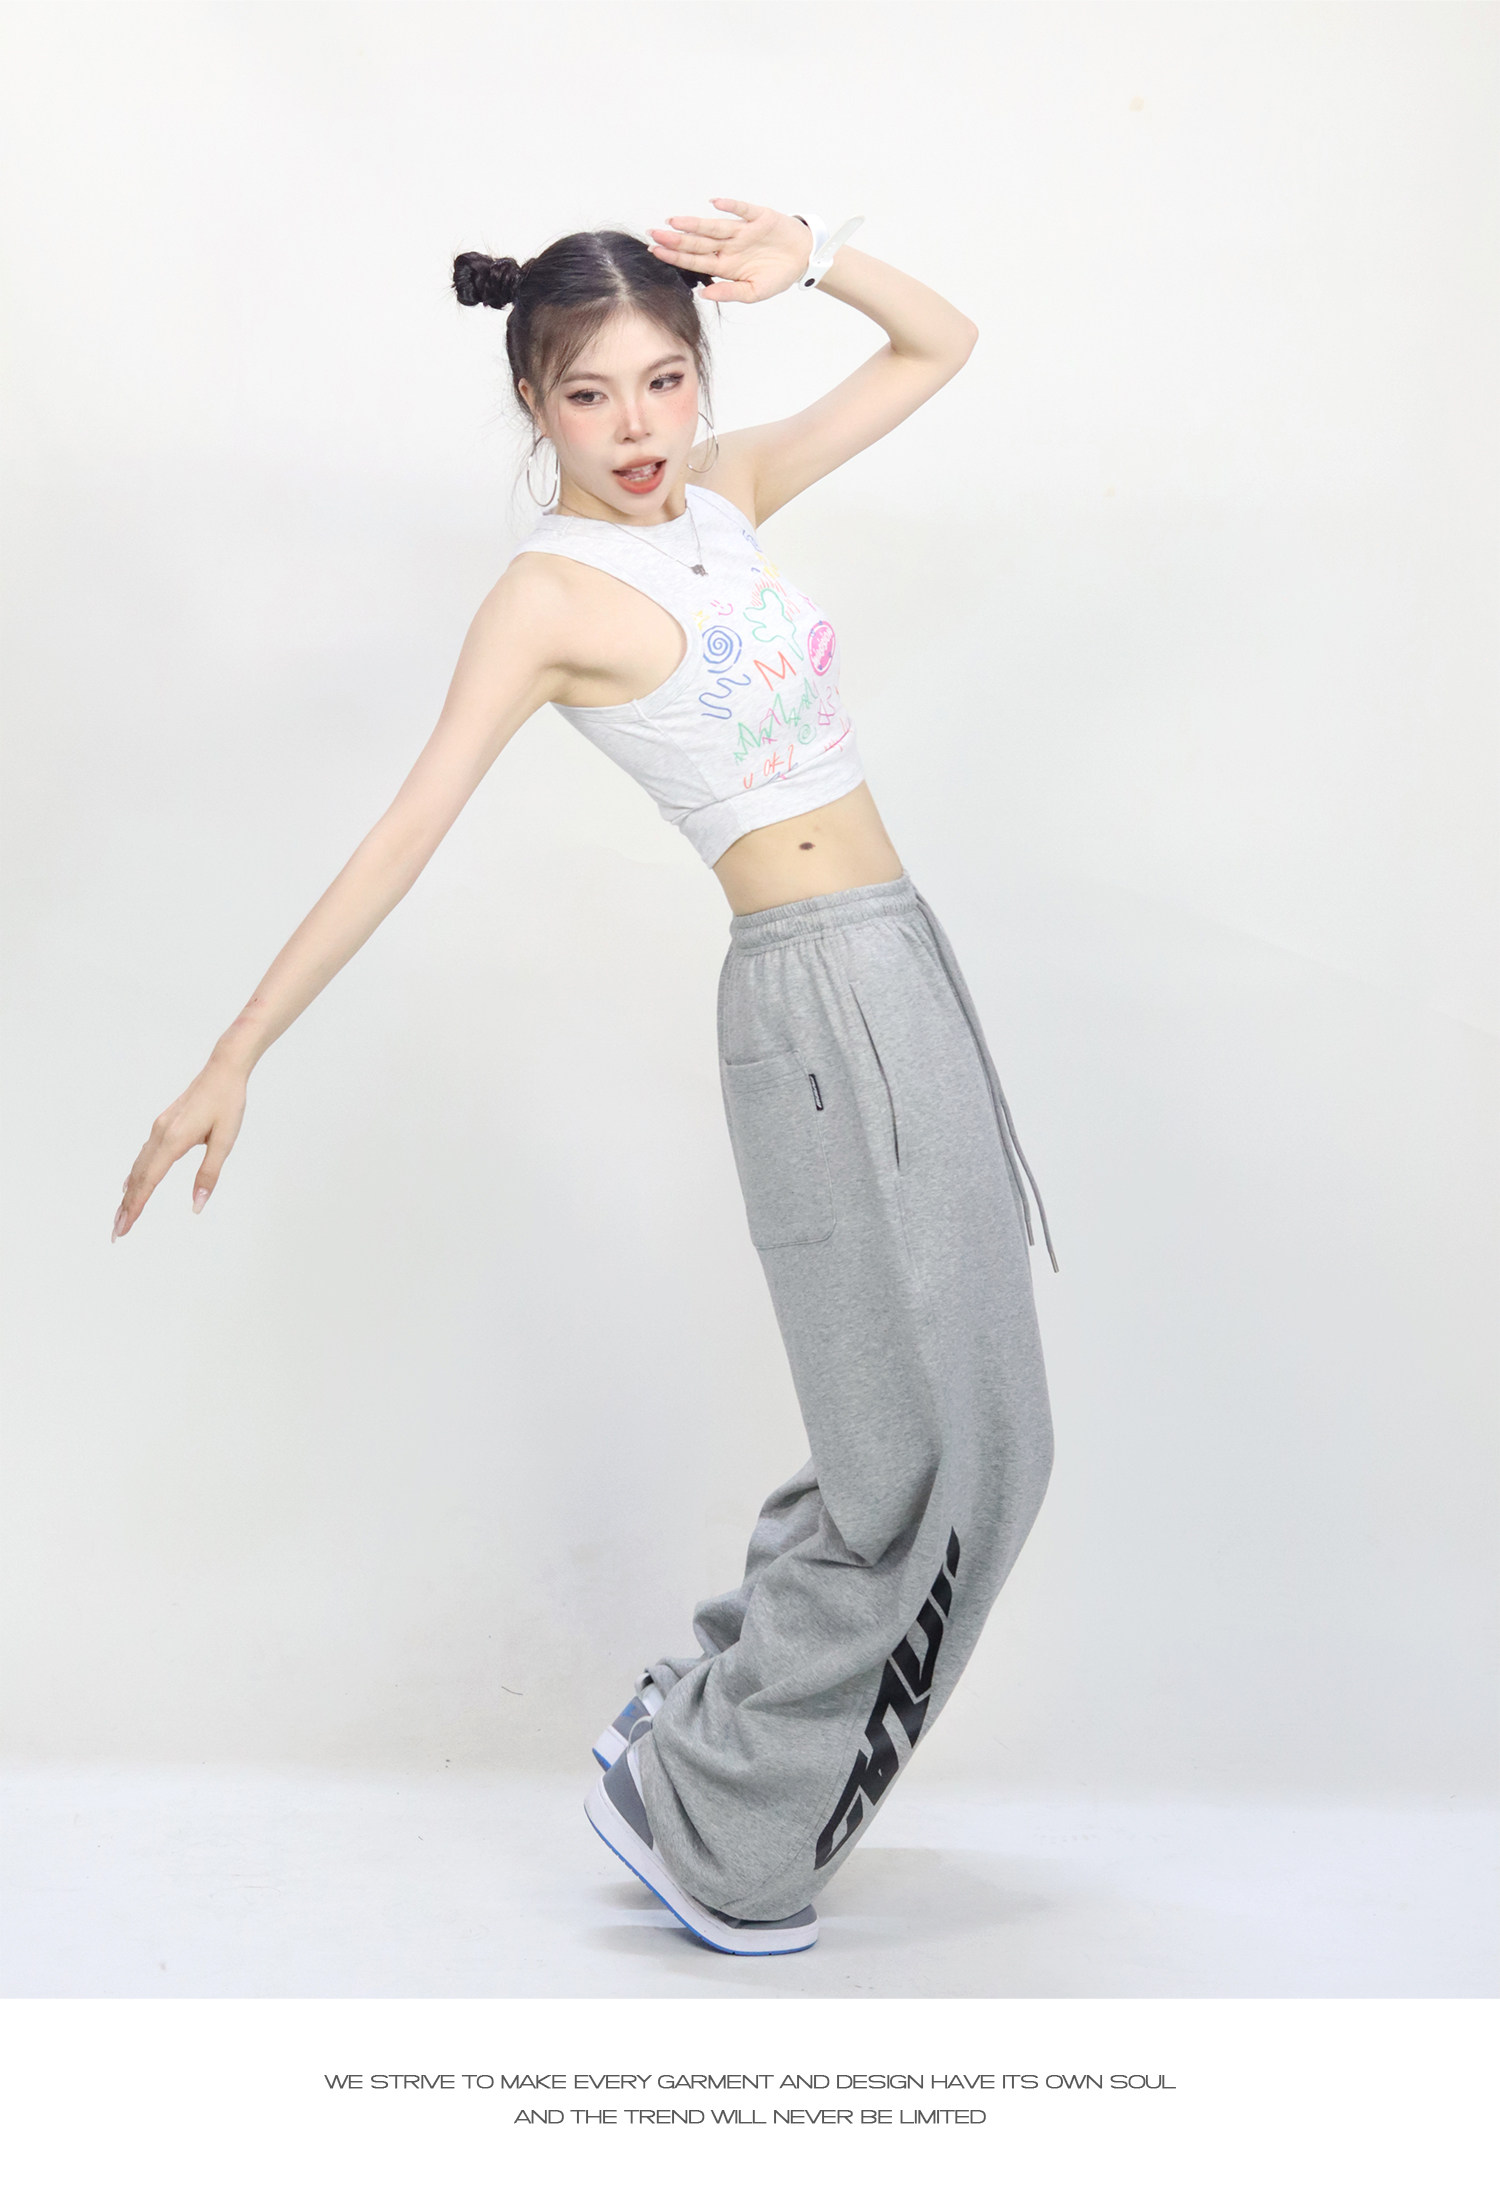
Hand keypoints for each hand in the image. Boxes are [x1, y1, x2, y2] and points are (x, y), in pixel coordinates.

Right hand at [112, 1057, 248, 1239]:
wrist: (223, 1070)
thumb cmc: (227, 1104)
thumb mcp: (225, 1141)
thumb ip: (209, 1174)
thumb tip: (197, 1204)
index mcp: (174, 1140)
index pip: (149, 1181)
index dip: (135, 1207)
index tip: (124, 1227)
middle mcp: (160, 1135)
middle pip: (138, 1178)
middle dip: (126, 1207)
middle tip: (116, 1232)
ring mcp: (159, 1129)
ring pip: (138, 1167)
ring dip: (129, 1193)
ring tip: (121, 1215)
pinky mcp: (164, 1125)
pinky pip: (143, 1155)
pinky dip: (135, 1174)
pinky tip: (130, 1183)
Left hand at [646, 199, 812, 303]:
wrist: (803, 258)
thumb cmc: (777, 275)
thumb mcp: (754, 292)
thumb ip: (729, 293)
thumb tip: (704, 295)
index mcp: (726, 265)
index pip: (696, 260)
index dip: (676, 256)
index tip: (656, 252)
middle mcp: (729, 246)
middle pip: (699, 242)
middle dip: (677, 239)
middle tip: (654, 234)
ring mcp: (742, 231)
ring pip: (714, 226)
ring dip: (695, 224)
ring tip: (674, 221)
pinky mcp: (758, 217)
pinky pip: (742, 210)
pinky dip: (730, 206)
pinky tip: (715, 203)